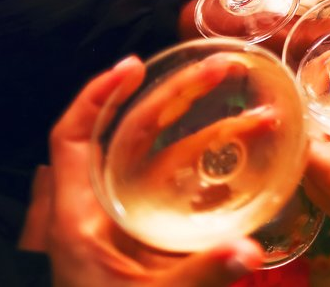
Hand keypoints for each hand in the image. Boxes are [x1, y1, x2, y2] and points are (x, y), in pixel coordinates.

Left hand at [19, 56, 263, 286]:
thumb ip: (201, 275)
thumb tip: (251, 251)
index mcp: (81, 217)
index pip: (73, 139)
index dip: (96, 96)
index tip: (133, 65)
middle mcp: (104, 207)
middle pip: (131, 136)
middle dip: (175, 98)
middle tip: (218, 69)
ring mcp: (131, 220)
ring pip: (165, 160)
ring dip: (208, 132)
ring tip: (256, 115)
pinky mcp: (153, 236)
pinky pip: (181, 189)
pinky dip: (211, 169)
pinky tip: (247, 160)